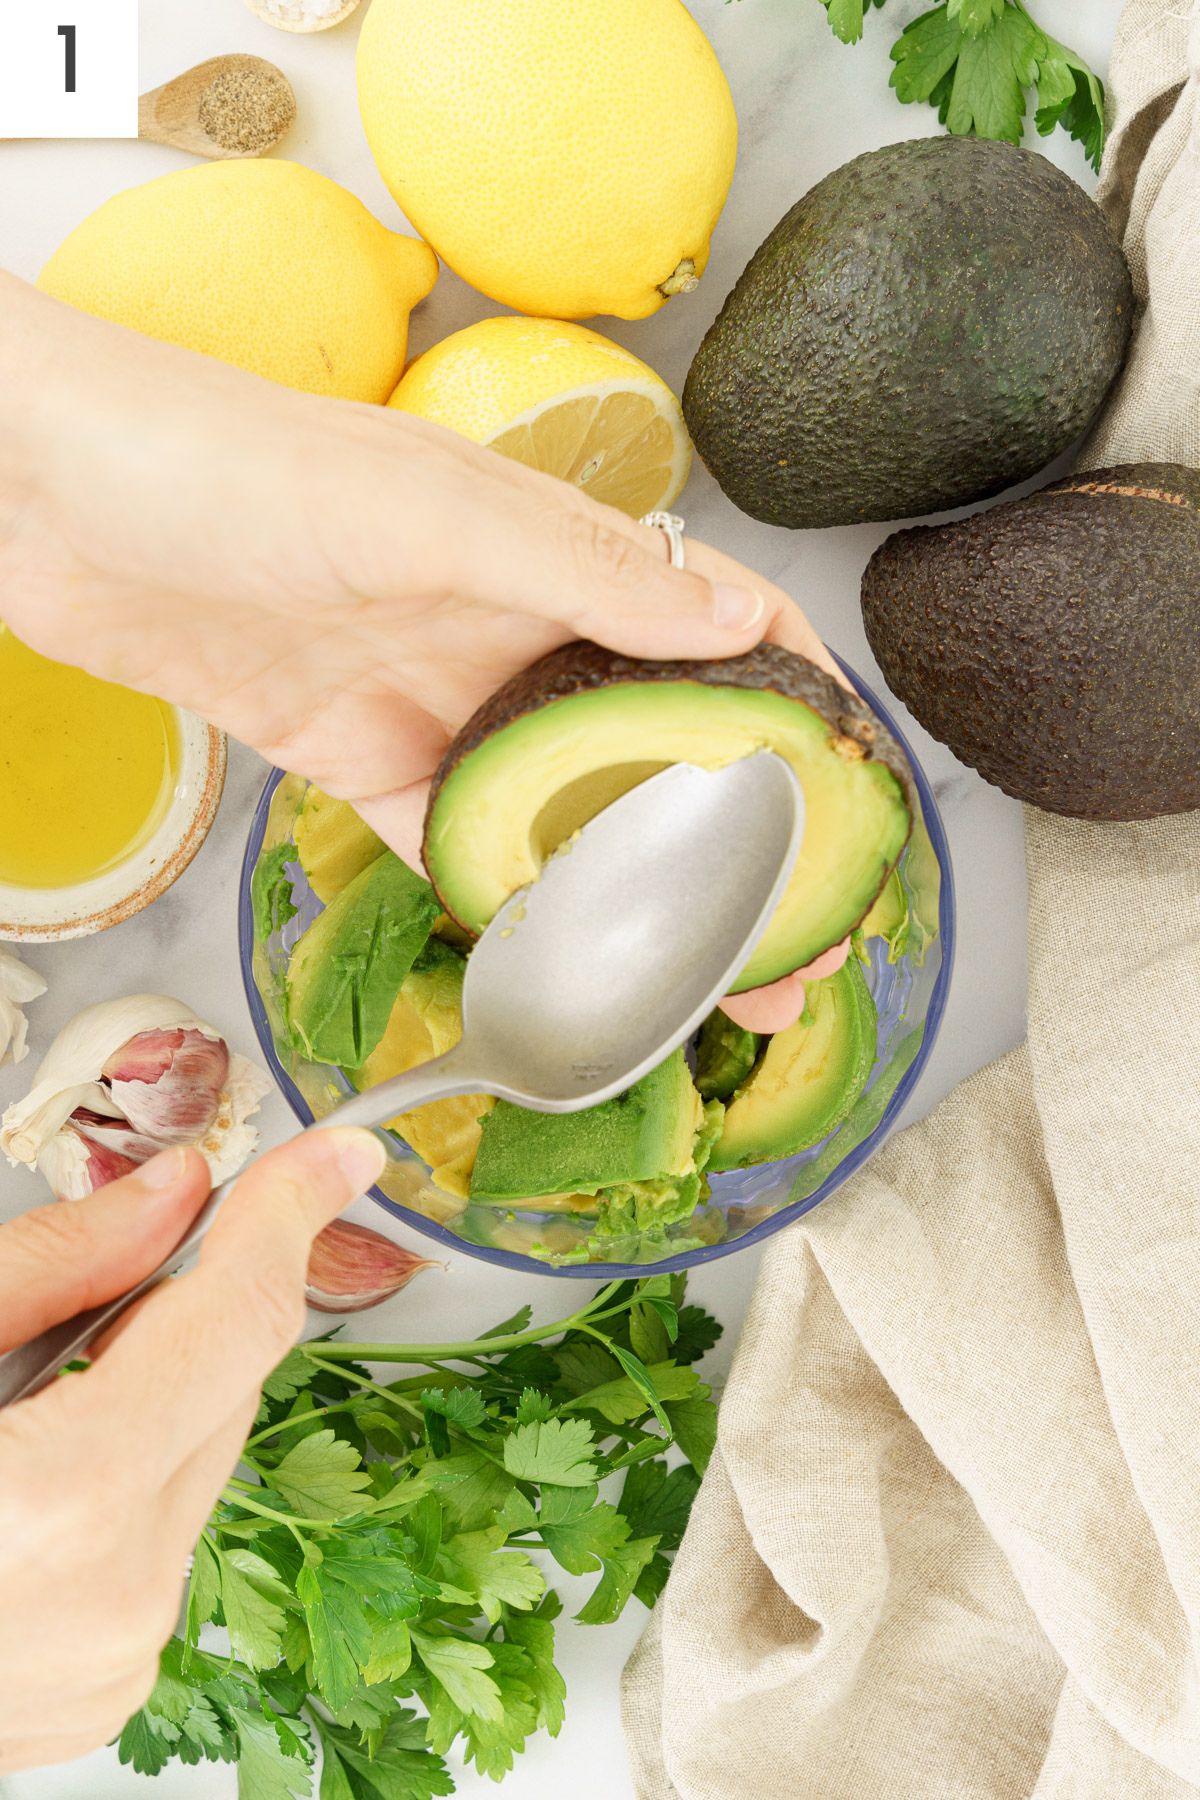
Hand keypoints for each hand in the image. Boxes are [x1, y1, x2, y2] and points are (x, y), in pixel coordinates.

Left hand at [0, 274, 845, 1026]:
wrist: (51, 496)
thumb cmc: (225, 460)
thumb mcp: (425, 508)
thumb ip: (580, 568)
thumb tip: (734, 613)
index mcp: (548, 547)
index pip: (713, 621)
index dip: (797, 703)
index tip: (852, 796)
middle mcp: (508, 622)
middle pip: (653, 738)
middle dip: (732, 833)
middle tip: (790, 935)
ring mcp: (435, 694)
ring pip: (562, 806)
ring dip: (632, 887)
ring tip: (696, 974)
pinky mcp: (356, 753)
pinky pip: (452, 838)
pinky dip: (502, 895)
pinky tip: (551, 954)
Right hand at [0, 1131, 384, 1773]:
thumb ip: (55, 1264)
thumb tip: (173, 1193)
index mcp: (63, 1501)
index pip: (239, 1318)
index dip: (290, 1214)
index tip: (334, 1156)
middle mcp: (113, 1600)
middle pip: (226, 1389)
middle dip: (184, 1312)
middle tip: (92, 1288)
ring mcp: (112, 1662)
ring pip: (196, 1463)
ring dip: (144, 1405)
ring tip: (18, 1415)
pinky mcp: (102, 1692)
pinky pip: (155, 1543)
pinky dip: (117, 1491)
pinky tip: (22, 1491)